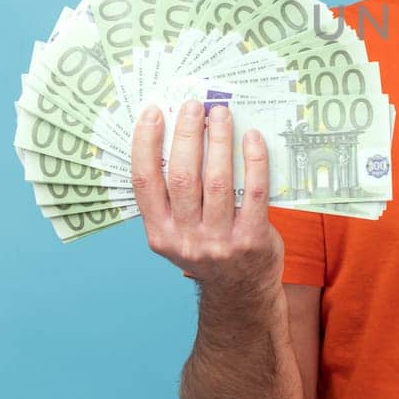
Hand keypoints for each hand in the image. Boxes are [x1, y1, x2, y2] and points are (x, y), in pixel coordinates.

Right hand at [131, 100, 282, 290]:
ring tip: (221, 113)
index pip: (144, 182)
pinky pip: (254, 191)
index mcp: (159, 232)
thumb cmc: (208, 247)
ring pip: (217, 181)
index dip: (145, 144)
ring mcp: (219, 241)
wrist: (241, 292)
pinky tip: (252, 137)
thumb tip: (176, 134)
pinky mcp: (251, 239)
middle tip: (193, 105)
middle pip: (182, 177)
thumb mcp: (178, 230)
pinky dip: (254, 160)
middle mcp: (185, 238)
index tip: (153, 112)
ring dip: (219, 140)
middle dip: (187, 135)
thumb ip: (173, 195)